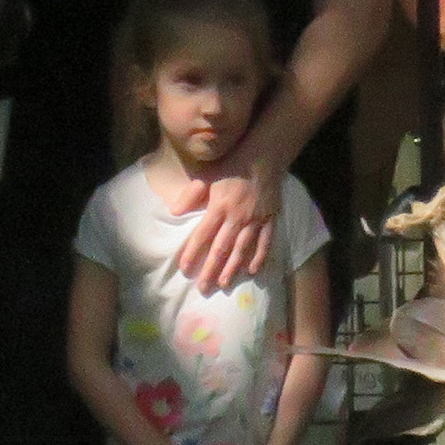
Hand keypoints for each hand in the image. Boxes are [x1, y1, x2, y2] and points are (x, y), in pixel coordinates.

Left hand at [174, 149, 280, 294]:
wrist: (263, 156)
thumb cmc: (231, 165)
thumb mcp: (206, 176)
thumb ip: (191, 195)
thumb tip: (174, 212)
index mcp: (218, 206)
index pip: (202, 235)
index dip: (192, 253)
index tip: (184, 269)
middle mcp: (236, 217)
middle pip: (221, 249)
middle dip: (211, 270)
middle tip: (204, 288)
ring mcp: (255, 220)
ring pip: (242, 250)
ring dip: (232, 268)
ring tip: (224, 284)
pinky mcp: (270, 219)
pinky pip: (265, 242)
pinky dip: (259, 257)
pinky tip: (252, 271)